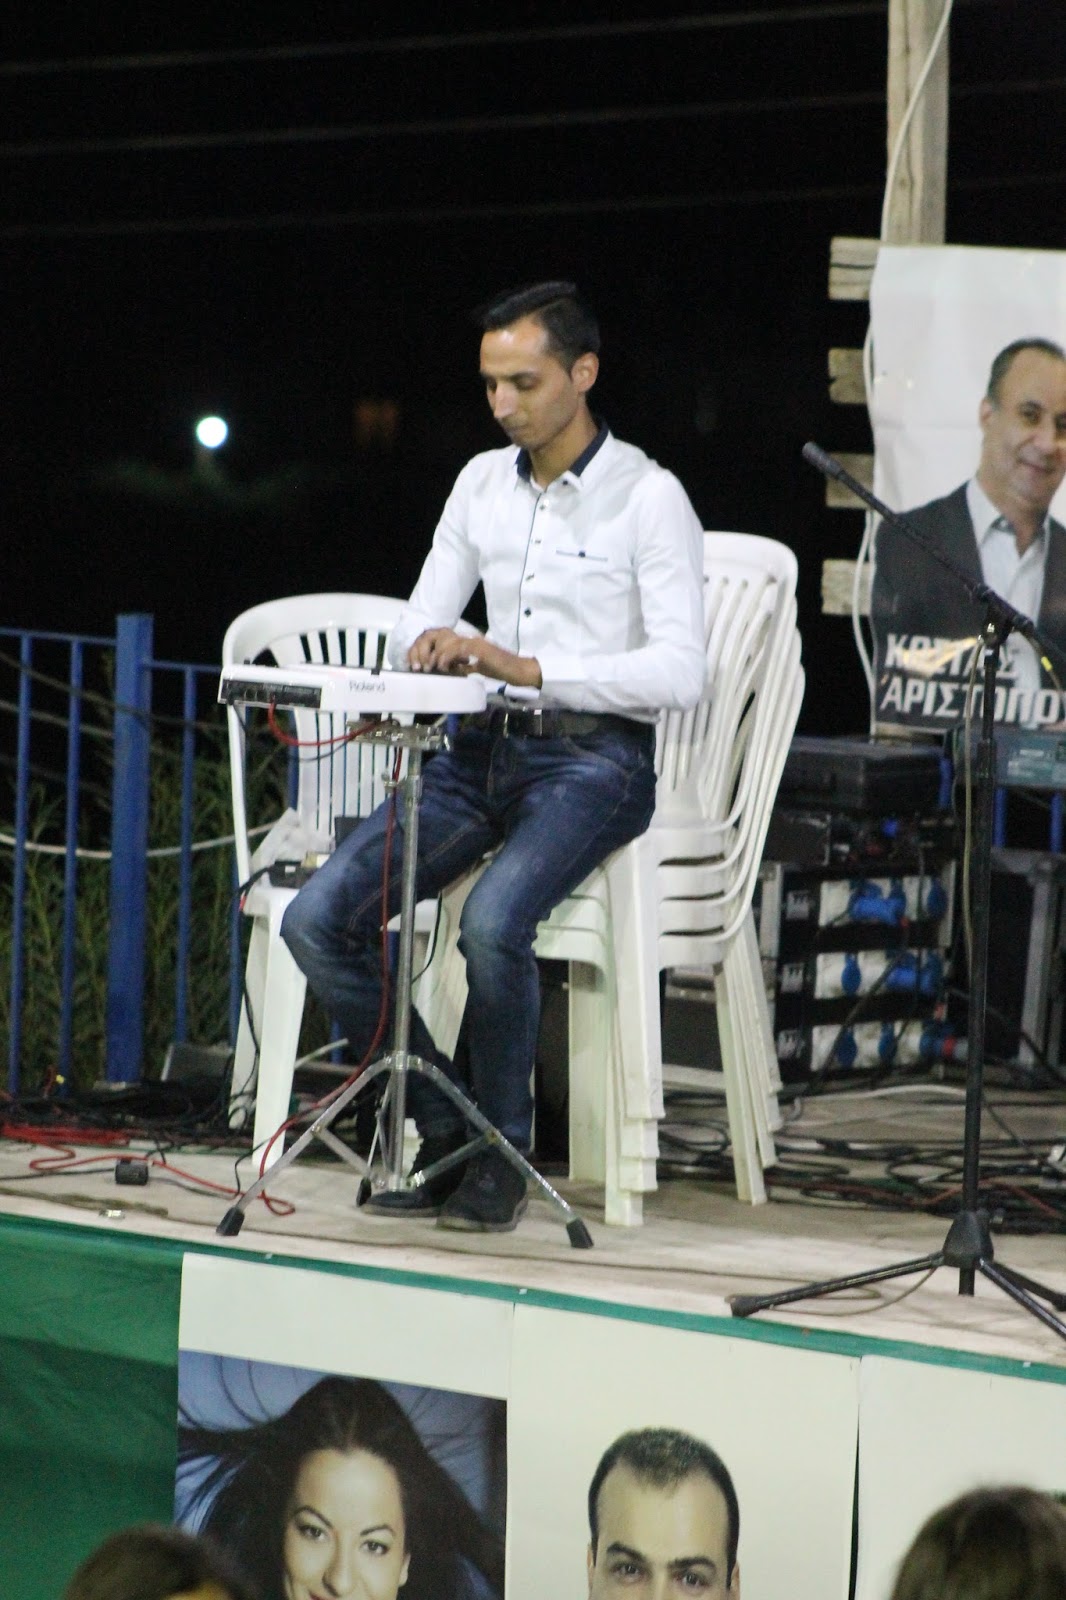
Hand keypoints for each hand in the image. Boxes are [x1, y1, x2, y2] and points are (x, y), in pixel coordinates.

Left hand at [407, 629, 541, 687]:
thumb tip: (450, 670)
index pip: (445, 640)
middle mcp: (470, 638)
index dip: (432, 650)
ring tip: (431, 668)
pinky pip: (457, 650)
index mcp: (469, 642)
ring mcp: (475, 642)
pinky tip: (443, 667)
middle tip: (423, 667)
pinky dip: (447, 658)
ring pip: (447, 642)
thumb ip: (463, 666)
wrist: (518, 670)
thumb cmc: (501, 670)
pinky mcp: (479, 648)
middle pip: (442, 637)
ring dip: (436, 656)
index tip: (425, 664)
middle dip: (429, 651)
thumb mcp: (477, 668)